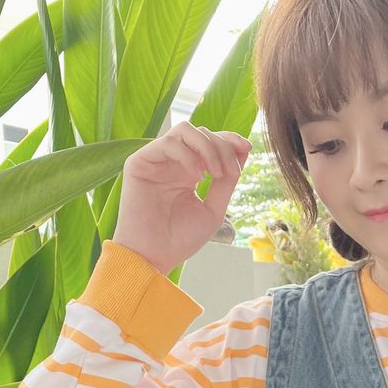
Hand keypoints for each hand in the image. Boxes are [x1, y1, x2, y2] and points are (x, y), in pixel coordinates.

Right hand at [112, 121, 251, 275]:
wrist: (154, 258)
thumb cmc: (181, 240)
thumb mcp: (213, 209)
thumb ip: (227, 182)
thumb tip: (244, 150)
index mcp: (189, 172)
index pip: (210, 142)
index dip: (229, 139)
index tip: (247, 147)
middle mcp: (172, 163)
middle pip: (202, 133)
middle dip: (223, 147)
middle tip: (230, 172)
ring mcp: (156, 160)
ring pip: (185, 130)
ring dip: (208, 147)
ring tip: (215, 173)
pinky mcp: (139, 162)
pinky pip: (168, 143)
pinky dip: (189, 155)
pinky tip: (197, 177)